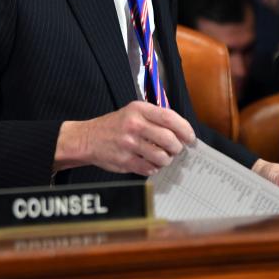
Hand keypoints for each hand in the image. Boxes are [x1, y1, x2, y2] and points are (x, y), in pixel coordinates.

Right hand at [55, 101, 195, 176]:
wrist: (88, 139)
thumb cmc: (115, 125)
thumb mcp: (133, 112)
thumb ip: (155, 118)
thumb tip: (181, 131)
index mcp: (139, 110)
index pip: (169, 118)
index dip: (185, 129)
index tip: (190, 137)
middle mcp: (134, 125)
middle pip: (169, 139)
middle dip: (177, 147)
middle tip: (176, 149)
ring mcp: (129, 144)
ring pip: (161, 157)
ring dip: (166, 159)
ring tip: (163, 157)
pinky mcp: (124, 161)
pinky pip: (149, 168)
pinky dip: (154, 168)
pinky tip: (150, 163)